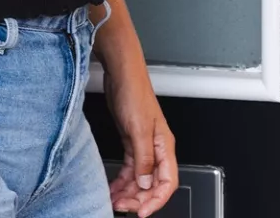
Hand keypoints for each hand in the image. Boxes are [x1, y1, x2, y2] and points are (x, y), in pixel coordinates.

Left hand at [105, 66, 176, 216]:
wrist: (121, 75)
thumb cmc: (134, 93)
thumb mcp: (138, 129)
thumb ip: (144, 158)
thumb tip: (147, 183)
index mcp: (164, 145)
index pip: (167, 182)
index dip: (157, 200)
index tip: (142, 212)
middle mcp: (156, 148)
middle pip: (153, 184)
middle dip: (139, 199)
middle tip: (122, 207)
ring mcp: (144, 146)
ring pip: (140, 179)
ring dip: (129, 192)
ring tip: (114, 200)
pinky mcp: (131, 143)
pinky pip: (129, 170)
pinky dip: (122, 181)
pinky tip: (113, 188)